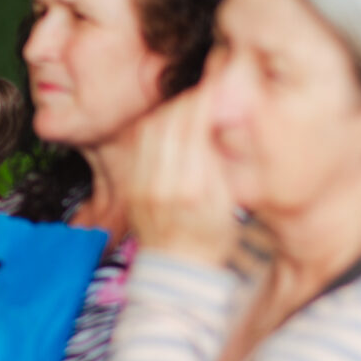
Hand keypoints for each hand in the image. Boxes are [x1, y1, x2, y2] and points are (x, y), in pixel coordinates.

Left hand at [126, 91, 238, 266]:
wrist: (179, 270)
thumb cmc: (212, 238)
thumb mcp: (229, 202)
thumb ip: (219, 162)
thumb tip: (214, 122)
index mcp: (193, 187)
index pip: (193, 127)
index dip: (204, 102)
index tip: (215, 89)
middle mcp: (163, 183)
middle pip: (170, 123)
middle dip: (187, 102)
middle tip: (203, 95)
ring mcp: (142, 185)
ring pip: (150, 129)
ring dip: (169, 112)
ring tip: (187, 109)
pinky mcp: (131, 187)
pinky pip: (138, 145)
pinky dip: (154, 129)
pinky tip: (168, 128)